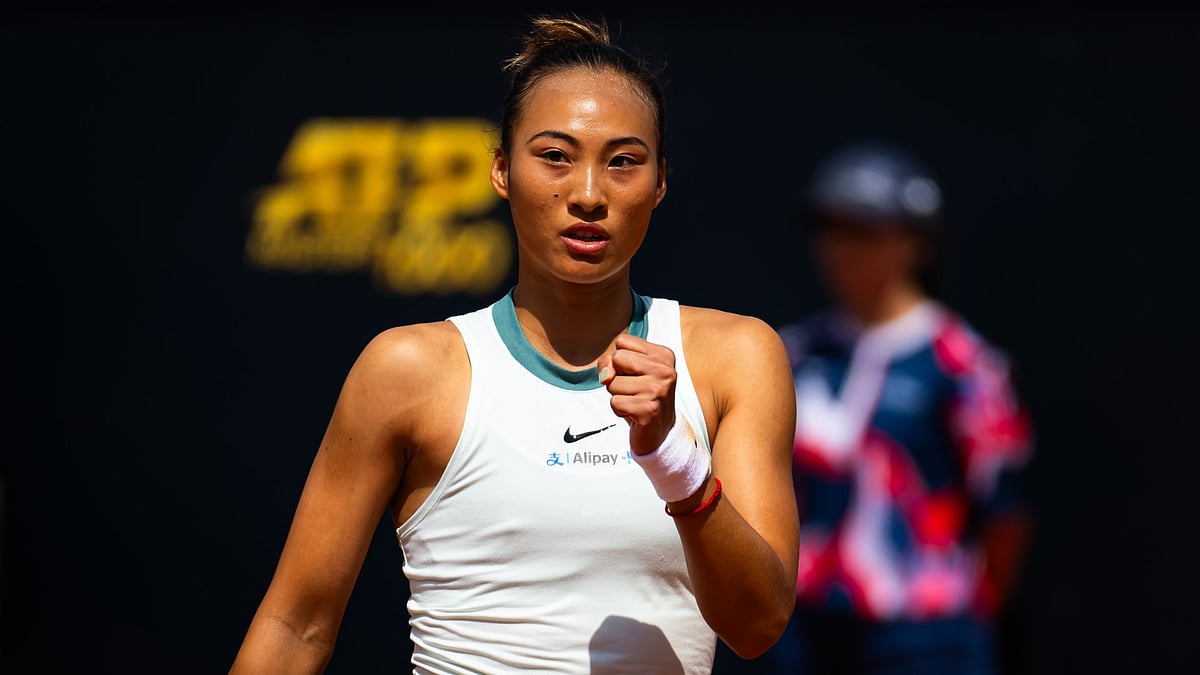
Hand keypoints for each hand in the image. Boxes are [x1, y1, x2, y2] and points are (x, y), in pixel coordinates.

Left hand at [597, 333, 677, 455]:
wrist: (658, 431)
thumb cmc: (640, 396)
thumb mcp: (626, 371)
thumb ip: (610, 362)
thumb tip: (606, 376)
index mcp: (663, 355)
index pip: (622, 341)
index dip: (620, 360)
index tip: (635, 374)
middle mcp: (665, 370)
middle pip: (617, 358)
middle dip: (617, 376)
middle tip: (634, 390)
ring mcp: (658, 390)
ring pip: (612, 382)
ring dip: (617, 395)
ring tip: (635, 402)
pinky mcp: (649, 410)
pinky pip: (615, 402)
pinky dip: (619, 410)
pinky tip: (634, 414)